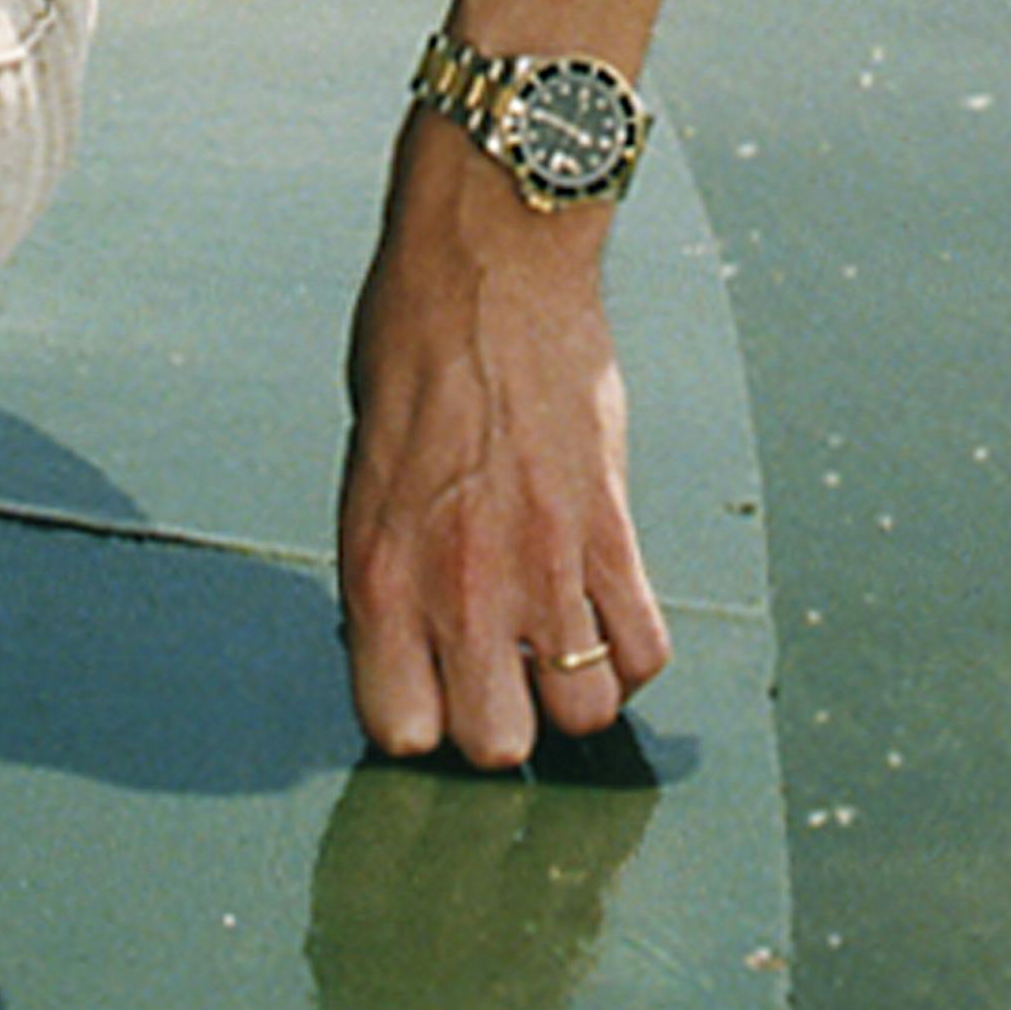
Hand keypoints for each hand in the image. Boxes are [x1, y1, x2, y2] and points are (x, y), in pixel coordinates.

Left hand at [336, 108, 672, 769]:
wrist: (488, 261)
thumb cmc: (411, 349)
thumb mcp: (364, 472)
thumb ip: (390, 571)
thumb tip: (413, 644)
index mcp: (380, 572)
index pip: (400, 733)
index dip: (419, 723)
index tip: (429, 692)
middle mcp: (461, 586)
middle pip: (498, 748)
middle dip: (500, 723)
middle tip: (499, 676)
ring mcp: (544, 563)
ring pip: (582, 715)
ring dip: (573, 693)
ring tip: (558, 647)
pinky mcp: (611, 528)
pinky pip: (645, 648)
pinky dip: (631, 651)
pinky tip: (606, 614)